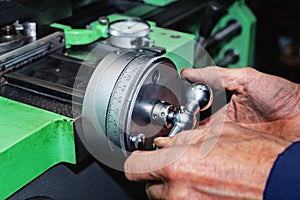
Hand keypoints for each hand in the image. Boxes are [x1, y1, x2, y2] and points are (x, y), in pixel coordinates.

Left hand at [125, 122, 290, 199]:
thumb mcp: (218, 135)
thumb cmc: (258, 158)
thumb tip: (167, 142)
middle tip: (174, 163)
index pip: (133, 165)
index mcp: (176, 166)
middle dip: (157, 172)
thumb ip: (184, 139)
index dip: (139, 157)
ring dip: (172, 185)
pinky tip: (204, 185)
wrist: (284, 183)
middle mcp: (177, 192)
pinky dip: (185, 195)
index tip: (145, 154)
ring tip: (195, 174)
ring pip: (163, 196)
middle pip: (147, 183)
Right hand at [181, 67, 299, 140]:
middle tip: (174, 123)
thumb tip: (190, 72)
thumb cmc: (282, 97)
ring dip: (189, 137)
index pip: (194, 105)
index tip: (174, 106)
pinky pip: (213, 151)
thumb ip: (217, 74)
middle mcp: (222, 122)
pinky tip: (196, 145)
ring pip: (200, 139)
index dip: (182, 106)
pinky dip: (202, 149)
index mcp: (222, 103)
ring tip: (180, 134)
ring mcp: (227, 137)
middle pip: (193, 124)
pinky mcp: (234, 150)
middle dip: (181, 124)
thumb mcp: (247, 78)